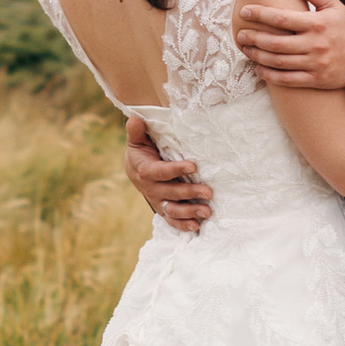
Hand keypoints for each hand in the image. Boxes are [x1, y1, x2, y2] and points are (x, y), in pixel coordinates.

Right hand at [124, 115, 211, 230]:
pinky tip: (196, 226)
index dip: (176, 170)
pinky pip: (172, 220)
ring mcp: (158, 201)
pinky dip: (182, 225)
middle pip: (171, 193)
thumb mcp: (137, 140)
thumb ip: (137, 131)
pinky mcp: (163, 209)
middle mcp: (151, 189)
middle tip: (209, 192)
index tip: (193, 166)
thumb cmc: (141, 151)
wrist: (135, 169)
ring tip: (207, 211)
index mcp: (145, 171)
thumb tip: (136, 119)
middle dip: (190, 193)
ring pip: (173, 210)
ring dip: (190, 212)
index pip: (160, 172)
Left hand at [235, 0, 344, 91]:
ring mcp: (315, 64)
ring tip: (246, 50)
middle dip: (253, 38)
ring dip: (258, 57)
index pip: (281, 18)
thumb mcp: (333, 5)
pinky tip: (259, 70)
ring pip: (278, 62)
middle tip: (239, 35)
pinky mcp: (316, 80)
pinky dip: (271, 76)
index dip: (260, 14)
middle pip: (275, 42)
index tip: (244, 11)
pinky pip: (288, 80)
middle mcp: (314, 44)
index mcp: (316, 23)